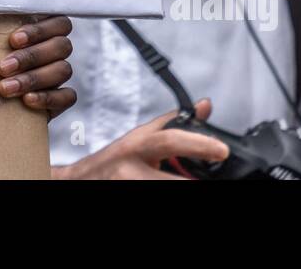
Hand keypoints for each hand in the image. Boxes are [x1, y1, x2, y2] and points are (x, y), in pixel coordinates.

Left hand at [0, 15, 75, 157]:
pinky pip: (68, 97)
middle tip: (2, 67)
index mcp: (38, 29)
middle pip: (61, 45)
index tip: (13, 39)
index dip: (40, 29)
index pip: (58, 21)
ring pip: (63, 70)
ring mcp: (57, 75)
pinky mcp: (58, 101)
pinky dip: (49, 97)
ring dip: (33, 78)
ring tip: (5, 88)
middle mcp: (52, 50)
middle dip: (31, 56)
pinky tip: (27, 101)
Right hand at [56, 99, 228, 179]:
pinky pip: (153, 194)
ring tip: (188, 181)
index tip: (222, 151)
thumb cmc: (115, 160)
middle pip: (170, 179)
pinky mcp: (124, 194)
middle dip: (191, 182)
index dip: (199, 144)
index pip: (170, 139)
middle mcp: (130, 167)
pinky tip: (167, 183)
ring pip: (163, 188)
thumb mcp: (141, 137)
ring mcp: (125, 185)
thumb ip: (174, 123)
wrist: (79, 181)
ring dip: (183, 185)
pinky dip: (165, 190)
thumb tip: (206, 106)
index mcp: (138, 145)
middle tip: (210, 182)